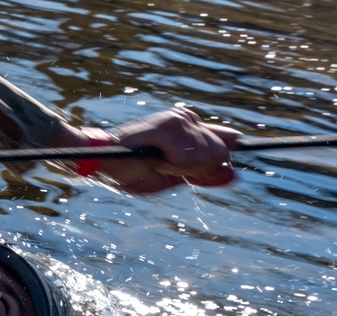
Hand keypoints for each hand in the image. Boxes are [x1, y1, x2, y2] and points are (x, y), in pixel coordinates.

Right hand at [93, 108, 240, 193]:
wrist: (101, 162)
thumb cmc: (131, 170)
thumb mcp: (172, 176)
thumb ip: (203, 174)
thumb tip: (234, 176)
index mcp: (190, 128)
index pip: (226, 140)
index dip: (222, 159)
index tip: (200, 167)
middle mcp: (188, 118)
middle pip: (221, 154)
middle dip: (195, 169)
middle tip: (165, 166)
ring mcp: (179, 118)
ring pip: (206, 156)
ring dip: (180, 169)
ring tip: (155, 162)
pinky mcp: (169, 125)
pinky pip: (188, 157)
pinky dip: (172, 166)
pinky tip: (154, 160)